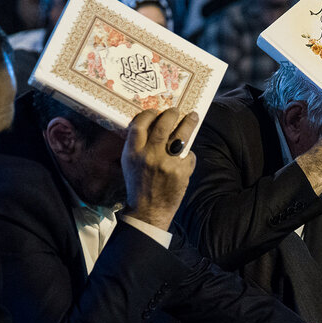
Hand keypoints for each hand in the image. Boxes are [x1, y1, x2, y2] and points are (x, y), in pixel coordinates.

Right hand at [121, 109, 197, 230]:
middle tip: (176, 110)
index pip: (139, 125)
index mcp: (132, 153)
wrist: (148, 212)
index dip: (148, 114)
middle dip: (171, 114)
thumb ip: (136, 146)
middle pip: (162, 125)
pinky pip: (189, 156)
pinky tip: (186, 156)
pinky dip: (189, 155)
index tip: (155, 111)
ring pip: (181, 136)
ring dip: (189, 123)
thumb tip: (149, 125)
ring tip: (193, 117)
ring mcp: (166, 163)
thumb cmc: (137, 186)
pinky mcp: (180, 172)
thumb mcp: (129, 164)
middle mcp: (149, 156)